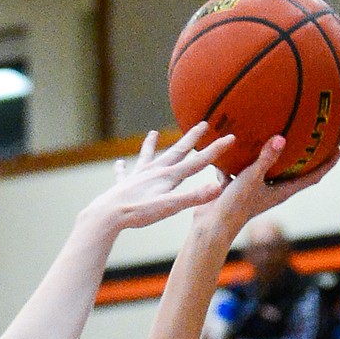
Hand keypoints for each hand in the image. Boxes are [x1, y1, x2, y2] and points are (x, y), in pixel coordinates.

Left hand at [82, 124, 234, 237]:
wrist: (108, 214)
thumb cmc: (139, 212)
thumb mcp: (170, 207)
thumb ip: (194, 197)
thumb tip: (218, 188)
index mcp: (168, 176)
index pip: (197, 162)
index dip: (216, 151)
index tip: (231, 138)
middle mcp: (154, 171)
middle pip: (176, 152)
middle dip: (191, 139)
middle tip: (203, 124)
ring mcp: (138, 176)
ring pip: (148, 157)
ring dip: (151, 145)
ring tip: (152, 134)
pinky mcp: (124, 186)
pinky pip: (124, 174)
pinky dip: (122, 169)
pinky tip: (119, 164)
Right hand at [196, 135, 339, 248]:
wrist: (210, 226)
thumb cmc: (234, 207)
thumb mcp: (250, 180)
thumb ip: (265, 159)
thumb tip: (281, 138)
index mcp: (282, 191)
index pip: (312, 177)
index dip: (328, 164)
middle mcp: (272, 189)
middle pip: (296, 170)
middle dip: (306, 154)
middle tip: (318, 135)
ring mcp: (256, 187)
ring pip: (270, 166)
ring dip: (274, 152)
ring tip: (279, 129)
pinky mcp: (239, 185)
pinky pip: (245, 164)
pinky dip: (244, 152)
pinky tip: (239, 135)